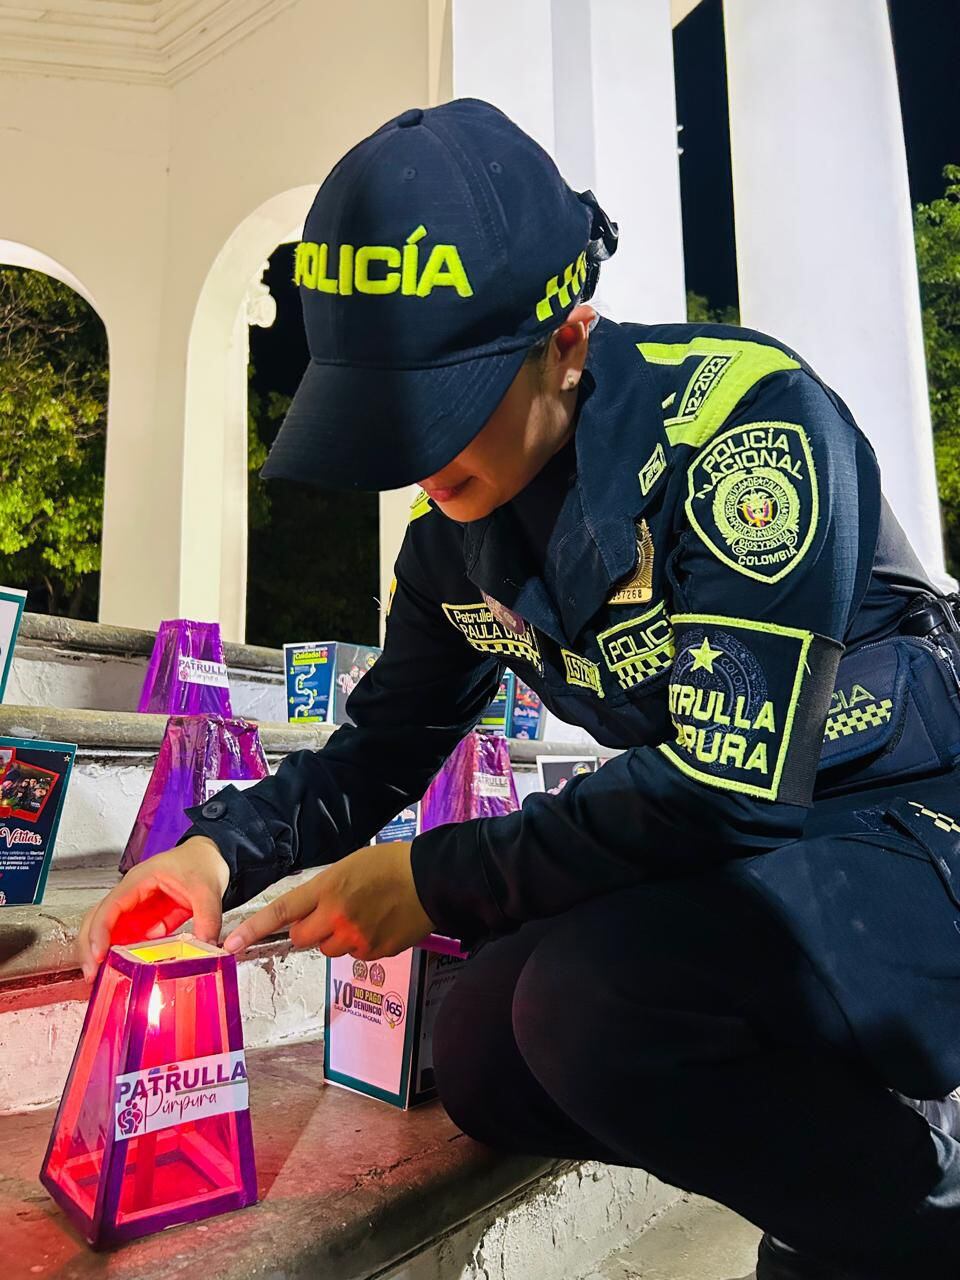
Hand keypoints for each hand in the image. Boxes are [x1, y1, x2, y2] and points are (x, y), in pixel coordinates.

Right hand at [77, 837, 229, 982]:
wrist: (210, 856)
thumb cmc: (199, 862)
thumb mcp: (208, 889)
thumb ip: (208, 918)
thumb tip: (206, 946)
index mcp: (140, 880)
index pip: (111, 906)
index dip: (100, 931)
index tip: (98, 955)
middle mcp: (132, 894)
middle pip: (97, 919)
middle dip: (89, 947)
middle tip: (91, 975)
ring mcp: (136, 908)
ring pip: (109, 931)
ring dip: (102, 954)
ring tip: (100, 979)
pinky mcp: (146, 920)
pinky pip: (129, 939)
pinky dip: (122, 956)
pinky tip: (122, 972)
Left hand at [223, 841, 432, 960]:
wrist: (431, 878)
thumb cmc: (390, 865)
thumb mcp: (348, 867)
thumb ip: (322, 893)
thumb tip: (306, 918)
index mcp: (328, 888)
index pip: (282, 911)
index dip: (253, 929)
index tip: (230, 944)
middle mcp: (337, 916)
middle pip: (303, 938)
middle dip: (310, 930)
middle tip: (331, 913)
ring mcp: (357, 937)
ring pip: (329, 949)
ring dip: (337, 937)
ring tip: (364, 914)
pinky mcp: (375, 952)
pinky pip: (356, 954)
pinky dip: (362, 943)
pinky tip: (379, 923)